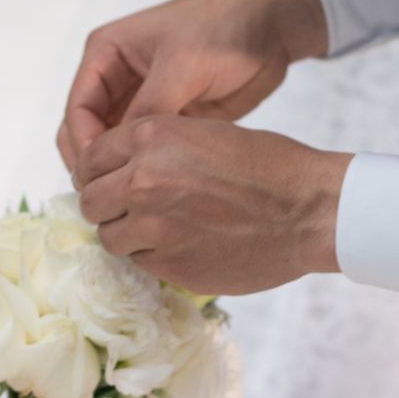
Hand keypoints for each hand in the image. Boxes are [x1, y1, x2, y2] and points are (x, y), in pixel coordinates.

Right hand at [57, 0, 328, 181]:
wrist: (272, 26)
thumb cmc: (223, 29)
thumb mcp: (181, 65)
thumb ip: (150, 109)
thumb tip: (126, 155)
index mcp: (107, 53)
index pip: (77, 109)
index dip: (85, 146)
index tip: (100, 178)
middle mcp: (117, 77)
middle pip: (87, 130)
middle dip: (94, 163)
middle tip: (111, 198)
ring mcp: (141, 99)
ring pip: (114, 145)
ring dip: (118, 169)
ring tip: (131, 201)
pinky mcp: (167, 117)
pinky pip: (144, 150)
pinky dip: (143, 169)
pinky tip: (154, 193)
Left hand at [76, 115, 350, 294]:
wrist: (308, 209)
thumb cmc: (268, 165)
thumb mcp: (204, 133)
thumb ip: (155, 149)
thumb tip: (118, 170)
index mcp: (150, 138)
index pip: (90, 159)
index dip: (97, 172)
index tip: (108, 181)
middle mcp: (142, 181)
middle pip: (91, 201)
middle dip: (106, 205)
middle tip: (130, 208)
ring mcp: (154, 227)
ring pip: (108, 236)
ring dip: (126, 234)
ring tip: (158, 229)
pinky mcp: (169, 265)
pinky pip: (137, 261)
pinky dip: (151, 256)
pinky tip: (180, 245)